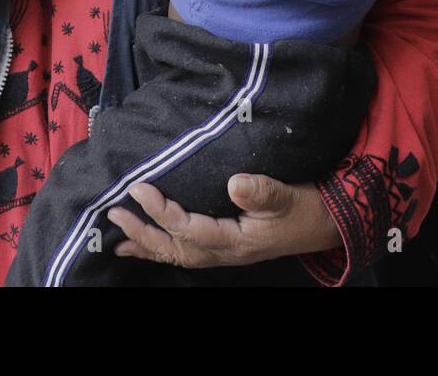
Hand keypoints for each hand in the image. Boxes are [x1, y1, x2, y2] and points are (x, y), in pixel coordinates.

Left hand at [106, 174, 341, 268]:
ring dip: (146, 243)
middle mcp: (225, 252)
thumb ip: (262, 191)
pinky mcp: (224, 247)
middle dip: (143, 231)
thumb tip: (235, 183)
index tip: (139, 188)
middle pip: (175, 246)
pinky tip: (142, 246)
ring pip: (177, 253)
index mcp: (236, 240)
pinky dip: (161, 249)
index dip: (161, 211)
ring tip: (117, 236)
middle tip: (114, 213)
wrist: (323, 224)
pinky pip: (185, 252)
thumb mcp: (287, 196)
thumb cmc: (304, 208)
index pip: (189, 228)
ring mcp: (223, 253)